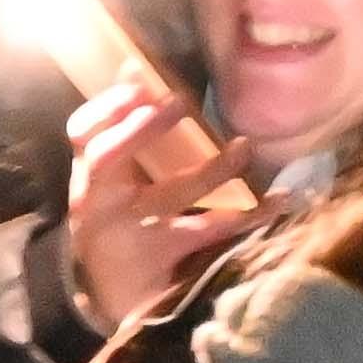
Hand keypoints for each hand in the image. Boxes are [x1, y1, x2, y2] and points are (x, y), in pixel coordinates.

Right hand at [61, 80, 256, 340]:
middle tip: (178, 103)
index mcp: (90, 176)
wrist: (111, 296)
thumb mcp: (109, 179)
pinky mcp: (164, 254)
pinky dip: (252, 213)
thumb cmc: (117, 221)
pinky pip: (213, 228)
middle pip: (107, 158)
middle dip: (141, 129)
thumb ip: (121, 128)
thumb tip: (135, 66)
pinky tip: (280, 199)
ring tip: (242, 148)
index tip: (138, 85)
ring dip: (212, 168)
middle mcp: (101, 201)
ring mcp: (131, 229)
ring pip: (171, 193)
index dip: (107, 106)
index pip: (82, 132)